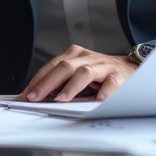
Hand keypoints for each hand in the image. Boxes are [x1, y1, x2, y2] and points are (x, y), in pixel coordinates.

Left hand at [21, 45, 135, 101]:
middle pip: (63, 67)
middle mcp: (86, 57)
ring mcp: (102, 65)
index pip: (51, 66)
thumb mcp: (78, 75)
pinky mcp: (118, 74)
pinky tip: (98, 100)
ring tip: (61, 100)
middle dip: (47, 83)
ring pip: (83, 72)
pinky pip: (110, 82)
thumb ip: (62, 82)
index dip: (38, 80)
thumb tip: (39, 97)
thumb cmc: (99, 75)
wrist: (129, 68)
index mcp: (73, 55)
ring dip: (71, 87)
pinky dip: (104, 91)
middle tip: (36, 97)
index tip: (26, 94)